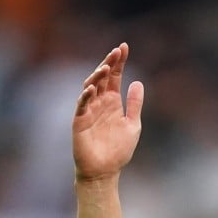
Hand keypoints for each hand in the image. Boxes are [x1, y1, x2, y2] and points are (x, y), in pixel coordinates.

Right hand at [72, 43, 143, 181]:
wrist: (105, 170)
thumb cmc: (118, 149)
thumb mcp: (133, 124)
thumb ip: (135, 104)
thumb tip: (138, 82)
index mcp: (113, 102)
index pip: (114, 77)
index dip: (119, 62)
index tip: (124, 47)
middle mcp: (99, 103)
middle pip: (102, 78)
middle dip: (109, 64)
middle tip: (117, 51)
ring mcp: (88, 111)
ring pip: (90, 88)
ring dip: (97, 77)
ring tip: (106, 67)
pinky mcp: (80, 122)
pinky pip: (81, 106)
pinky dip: (86, 97)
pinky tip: (92, 88)